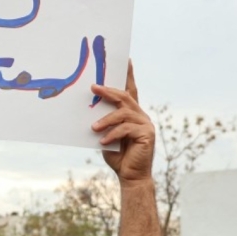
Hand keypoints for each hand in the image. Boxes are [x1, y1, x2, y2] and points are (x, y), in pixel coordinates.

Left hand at [91, 61, 153, 183]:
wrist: (130, 176)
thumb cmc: (118, 156)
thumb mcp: (106, 135)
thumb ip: (103, 121)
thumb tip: (89, 109)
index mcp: (132, 114)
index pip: (130, 90)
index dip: (128, 74)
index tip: (126, 59)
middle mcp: (141, 115)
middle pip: (125, 97)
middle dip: (108, 91)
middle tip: (93, 88)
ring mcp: (146, 124)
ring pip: (123, 113)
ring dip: (106, 119)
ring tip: (93, 128)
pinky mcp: (147, 134)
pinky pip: (126, 128)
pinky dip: (112, 134)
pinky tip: (102, 142)